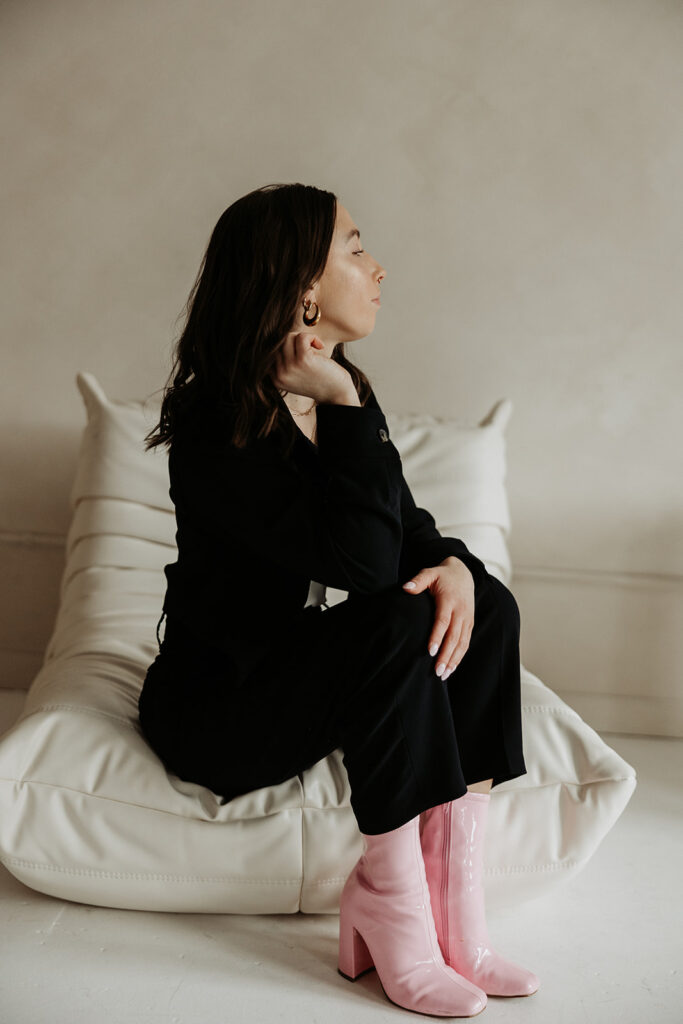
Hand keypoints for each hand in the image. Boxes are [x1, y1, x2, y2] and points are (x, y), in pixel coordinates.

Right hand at [270, 331, 354, 404]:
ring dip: (304, 338)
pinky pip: (302, 337)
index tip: (303, 354)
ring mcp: (290, 367)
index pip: (273, 352)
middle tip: (311, 349)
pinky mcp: (303, 360)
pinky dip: (312, 337)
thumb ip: (285, 364)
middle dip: (296, 341)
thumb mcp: (296, 376)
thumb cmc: (319, 382)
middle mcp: (280, 375)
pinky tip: (320, 346)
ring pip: (289, 338)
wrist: (337, 395)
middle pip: (280, 343)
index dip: (288, 348)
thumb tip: (280, 338)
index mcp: (276, 379)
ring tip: (315, 347)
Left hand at [402, 558, 474, 679]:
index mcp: (449, 600)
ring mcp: (467, 618)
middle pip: (454, 636)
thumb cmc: (442, 576)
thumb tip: (405, 588)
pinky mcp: (470, 623)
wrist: (463, 573)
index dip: (437, 637)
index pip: (443, 621)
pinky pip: (466, 642)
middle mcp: (461, 611)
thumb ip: (418, 581)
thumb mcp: (429, 573)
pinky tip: (451, 667)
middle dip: (446, 655)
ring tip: (444, 674)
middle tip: (437, 671)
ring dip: (454, 659)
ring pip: (462, 643)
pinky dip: (459, 656)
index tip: (430, 651)